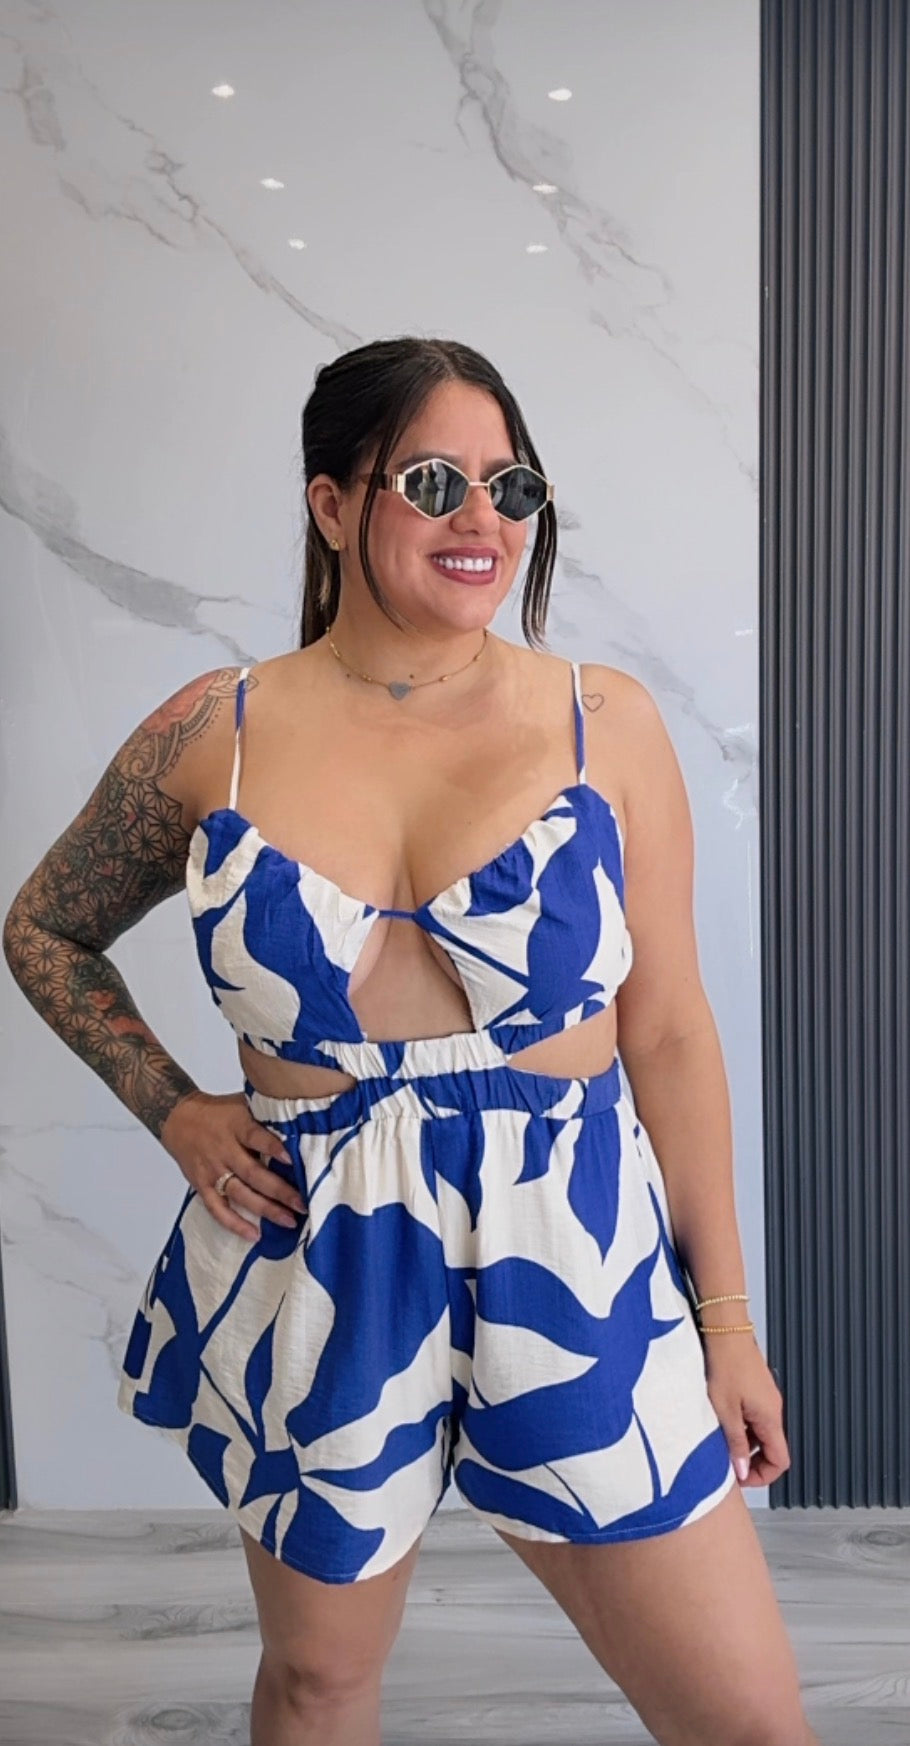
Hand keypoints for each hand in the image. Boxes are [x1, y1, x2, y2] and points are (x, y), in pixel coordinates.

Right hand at [160, 1089, 305, 1241]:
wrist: (179, 1119)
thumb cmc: (219, 1113)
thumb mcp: (242, 1105)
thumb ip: (266, 1115)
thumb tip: (302, 1122)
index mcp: (236, 1126)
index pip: (254, 1136)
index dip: (272, 1147)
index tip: (292, 1159)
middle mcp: (224, 1150)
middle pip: (252, 1173)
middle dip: (279, 1190)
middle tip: (302, 1204)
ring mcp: (212, 1171)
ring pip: (240, 1194)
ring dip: (265, 1209)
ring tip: (288, 1220)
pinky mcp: (202, 1186)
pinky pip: (218, 1209)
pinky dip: (235, 1224)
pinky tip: (255, 1235)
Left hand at [703, 1333, 790, 1487]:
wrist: (726, 1330)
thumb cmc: (725, 1364)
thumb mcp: (725, 1411)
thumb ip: (735, 1444)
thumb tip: (741, 1471)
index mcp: (770, 1418)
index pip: (780, 1461)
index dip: (761, 1476)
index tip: (740, 1478)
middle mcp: (773, 1409)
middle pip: (771, 1448)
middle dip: (750, 1460)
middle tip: (726, 1461)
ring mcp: (765, 1398)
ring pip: (760, 1432)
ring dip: (742, 1441)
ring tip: (718, 1435)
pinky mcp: (756, 1388)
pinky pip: (753, 1416)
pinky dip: (740, 1423)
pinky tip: (721, 1416)